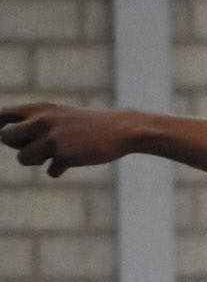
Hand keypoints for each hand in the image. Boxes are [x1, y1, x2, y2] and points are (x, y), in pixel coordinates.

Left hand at [0, 102, 132, 176]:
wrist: (119, 130)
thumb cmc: (87, 125)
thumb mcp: (59, 115)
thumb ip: (35, 123)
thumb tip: (7, 139)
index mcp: (40, 109)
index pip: (3, 115)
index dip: (0, 127)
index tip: (11, 137)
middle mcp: (42, 121)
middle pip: (6, 137)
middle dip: (16, 146)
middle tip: (34, 148)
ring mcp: (52, 139)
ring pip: (23, 159)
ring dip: (36, 161)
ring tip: (53, 154)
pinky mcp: (64, 156)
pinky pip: (51, 172)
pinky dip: (60, 170)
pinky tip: (74, 159)